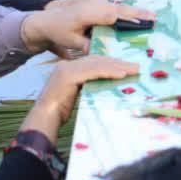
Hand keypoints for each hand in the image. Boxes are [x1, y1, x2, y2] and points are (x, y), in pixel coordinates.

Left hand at [20, 0, 156, 57]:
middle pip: (121, 7)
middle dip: (138, 12)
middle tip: (155, 18)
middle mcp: (95, 1)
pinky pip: (114, 4)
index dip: (131, 17)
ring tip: (150, 18)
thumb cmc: (61, 31)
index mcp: (90, 12)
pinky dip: (124, 11)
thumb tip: (106, 55)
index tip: (147, 20)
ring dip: (133, 12)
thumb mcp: (74, 42)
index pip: (115, 14)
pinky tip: (136, 18)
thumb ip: (90, 47)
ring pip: (119, 5)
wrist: (48, 18)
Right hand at [22, 55, 138, 136]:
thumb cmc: (60, 113)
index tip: (127, 68)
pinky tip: (121, 75)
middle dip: (118, 63)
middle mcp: (67, 65)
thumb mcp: (78, 96)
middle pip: (97, 60)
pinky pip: (93, 71)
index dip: (112, 64)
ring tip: (133, 70)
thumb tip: (106, 87)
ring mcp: (67, 69)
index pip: (93, 63)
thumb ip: (88, 88)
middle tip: (136, 67)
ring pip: (97, 64)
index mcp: (68, 69)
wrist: (45, 119)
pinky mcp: (68, 75)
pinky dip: (109, 72)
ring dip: (117, 67)